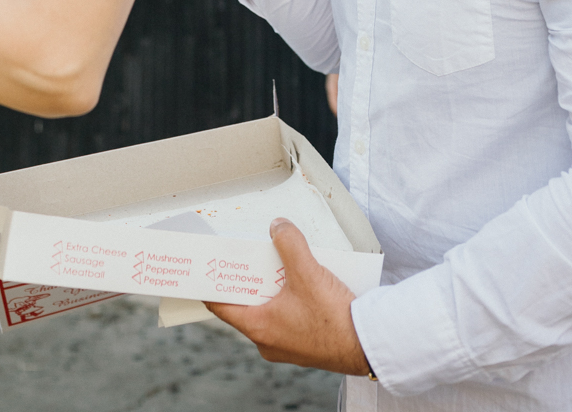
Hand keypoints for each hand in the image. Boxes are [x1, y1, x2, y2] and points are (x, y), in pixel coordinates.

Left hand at [206, 219, 371, 374]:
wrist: (367, 345)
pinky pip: (287, 318)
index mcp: (260, 328)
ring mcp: (287, 345)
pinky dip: (288, 299)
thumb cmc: (335, 320)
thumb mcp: (306, 271)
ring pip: (268, 311)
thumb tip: (278, 227)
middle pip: (246, 305)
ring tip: (278, 264)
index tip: (204, 270)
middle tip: (246, 258)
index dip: (211, 285)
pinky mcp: (305, 344)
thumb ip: (288, 243)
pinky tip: (301, 282)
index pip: (221, 306)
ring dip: (271, 288)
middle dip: (247, 280)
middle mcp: (269, 341)